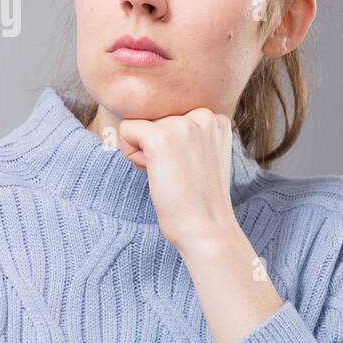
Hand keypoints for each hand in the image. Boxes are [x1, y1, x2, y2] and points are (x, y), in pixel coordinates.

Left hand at [117, 108, 237, 250]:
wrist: (206, 227)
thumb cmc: (202, 199)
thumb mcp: (207, 155)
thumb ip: (193, 134)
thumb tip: (157, 124)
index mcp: (216, 119)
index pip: (174, 117)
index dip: (173, 145)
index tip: (189, 168)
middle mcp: (202, 115)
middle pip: (157, 119)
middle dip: (158, 145)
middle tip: (178, 174)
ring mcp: (181, 125)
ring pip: (142, 125)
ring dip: (146, 151)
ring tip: (170, 175)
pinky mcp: (160, 137)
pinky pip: (126, 130)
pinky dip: (130, 153)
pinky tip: (153, 173)